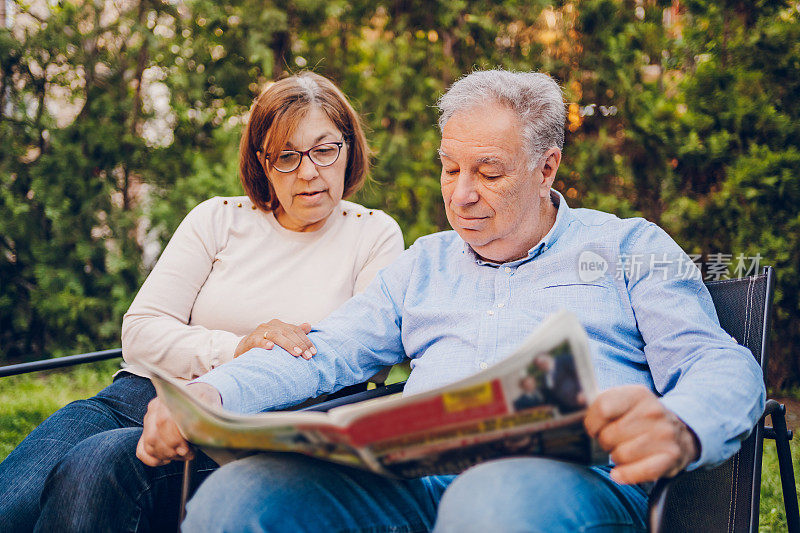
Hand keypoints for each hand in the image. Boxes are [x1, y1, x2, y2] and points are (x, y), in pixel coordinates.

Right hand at [136, 383, 221, 466]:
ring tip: (182, 455)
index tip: (186, 449)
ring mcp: (149, 420)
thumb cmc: (204, 401)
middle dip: (171, 451)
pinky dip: (152, 459)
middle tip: (187, 454)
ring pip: (149, 444)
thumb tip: (204, 433)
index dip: (173, 439)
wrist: (197, 395)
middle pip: (154, 436)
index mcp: (169, 399)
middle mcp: (155, 409)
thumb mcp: (210, 404)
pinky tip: (167, 460)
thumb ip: (208, 416)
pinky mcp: (147, 431)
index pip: (163, 421)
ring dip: (165, 455)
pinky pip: (141, 450)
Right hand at [234, 319, 315, 359]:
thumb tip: (308, 325)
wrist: (244, 349)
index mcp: (279, 325)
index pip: (296, 330)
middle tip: (307, 356)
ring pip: (276, 335)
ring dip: (287, 344)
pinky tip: (271, 348)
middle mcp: (270, 325)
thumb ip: (294, 333)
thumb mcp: (281, 339)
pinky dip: (264, 343)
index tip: (313, 352)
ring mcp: (260, 332)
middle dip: (300, 345)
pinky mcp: (250, 340)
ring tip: (297, 353)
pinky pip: (258, 341)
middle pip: (288, 333)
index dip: (306, 341)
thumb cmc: (266, 344)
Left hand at [584, 385, 699, 484]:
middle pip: (608, 435)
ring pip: (620, 455)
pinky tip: (619, 473)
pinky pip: (637, 472)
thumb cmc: (643, 418)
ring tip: (624, 451)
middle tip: (612, 441)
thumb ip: (600, 400)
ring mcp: (664, 435)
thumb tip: (577, 400)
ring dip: (616, 457)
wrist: (682, 432)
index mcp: (638, 394)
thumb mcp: (625, 401)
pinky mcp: (671, 457)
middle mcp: (653, 411)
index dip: (591, 422)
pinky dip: (625, 475)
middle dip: (604, 442)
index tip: (594, 428)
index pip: (602, 407)